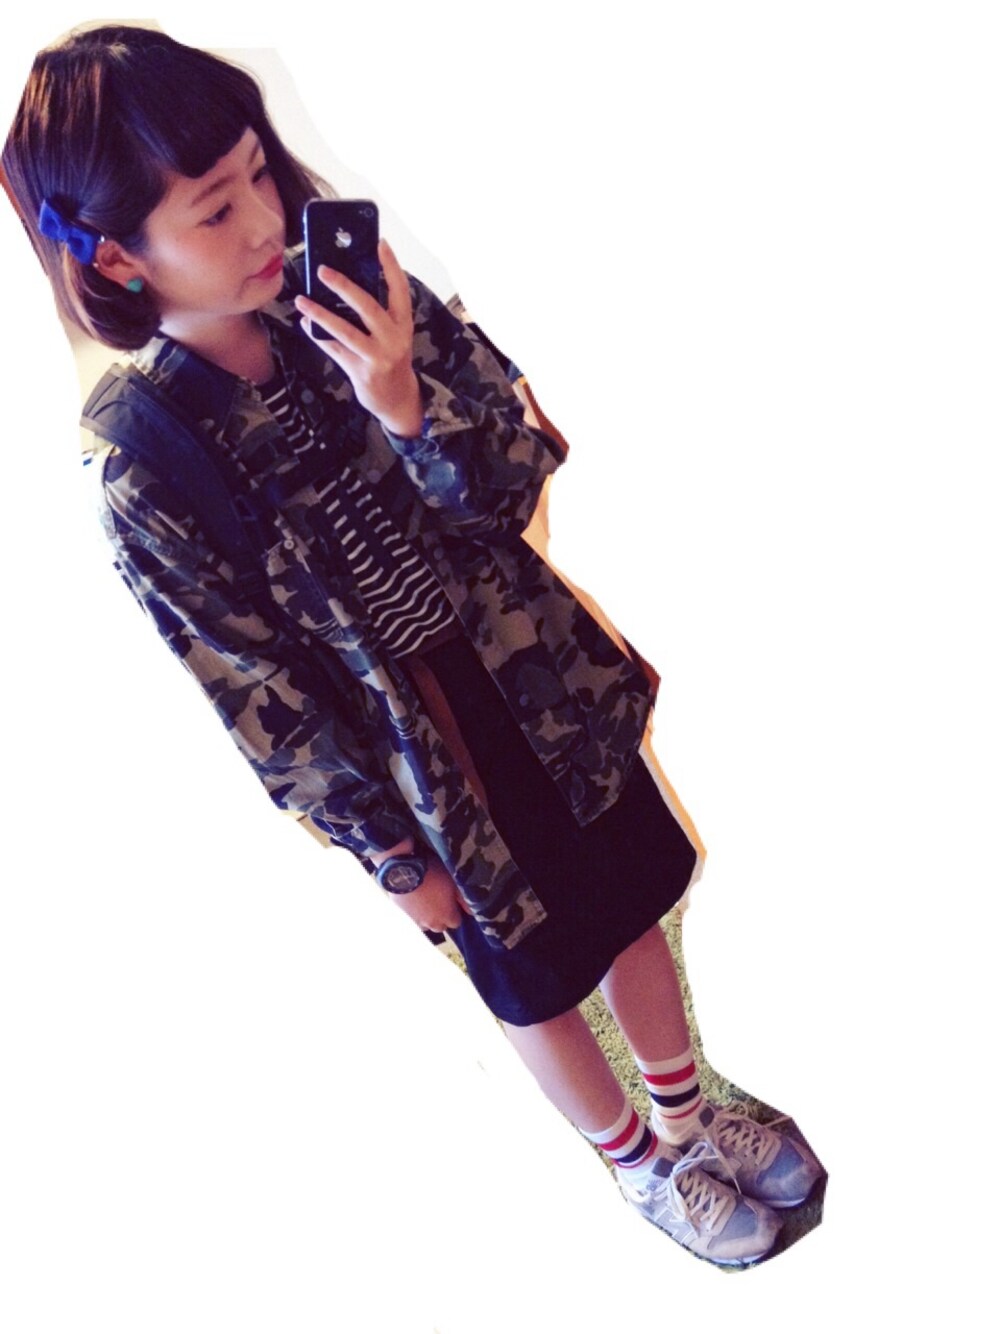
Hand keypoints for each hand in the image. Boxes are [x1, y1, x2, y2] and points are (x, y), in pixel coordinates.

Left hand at [294, 238, 423, 436]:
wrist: (398, 399)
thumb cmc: (391, 358)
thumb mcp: (392, 333)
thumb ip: (377, 312)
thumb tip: (345, 283)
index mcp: (403, 324)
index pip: (400, 289)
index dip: (391, 265)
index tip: (380, 242)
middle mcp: (393, 339)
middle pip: (368, 308)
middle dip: (344, 287)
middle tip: (322, 270)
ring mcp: (378, 358)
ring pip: (346, 332)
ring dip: (321, 314)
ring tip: (301, 301)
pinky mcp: (362, 373)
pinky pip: (335, 350)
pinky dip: (318, 336)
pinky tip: (306, 324)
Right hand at [389, 858, 472, 932]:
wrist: (403, 868)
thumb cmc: (432, 873)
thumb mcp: (453, 881)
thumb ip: (464, 899)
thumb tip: (472, 912)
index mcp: (446, 916)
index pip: (456, 923)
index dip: (454, 911)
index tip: (451, 901)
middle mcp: (432, 923)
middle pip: (440, 926)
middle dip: (441, 916)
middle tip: (439, 900)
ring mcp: (416, 921)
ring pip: (425, 924)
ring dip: (427, 916)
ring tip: (425, 900)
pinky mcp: (402, 915)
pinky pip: (412, 918)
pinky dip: (414, 912)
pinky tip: (414, 899)